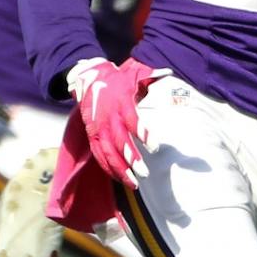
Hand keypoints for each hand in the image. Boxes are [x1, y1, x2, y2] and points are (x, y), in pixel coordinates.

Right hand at [69, 56, 166, 188]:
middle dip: (130, 158)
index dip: (143, 133)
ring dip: (120, 169)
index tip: (154, 147)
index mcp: (120, 101)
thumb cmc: (118, 79)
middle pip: (118, 141)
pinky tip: (120, 179)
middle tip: (144, 173)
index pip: (132, 119)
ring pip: (107, 152)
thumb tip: (168, 72)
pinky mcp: (92, 135)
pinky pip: (99, 155)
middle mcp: (108, 117)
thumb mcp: (134, 73)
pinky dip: (108, 168)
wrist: (89, 77)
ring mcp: (98, 128)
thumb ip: (151, 75)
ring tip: (134, 184)